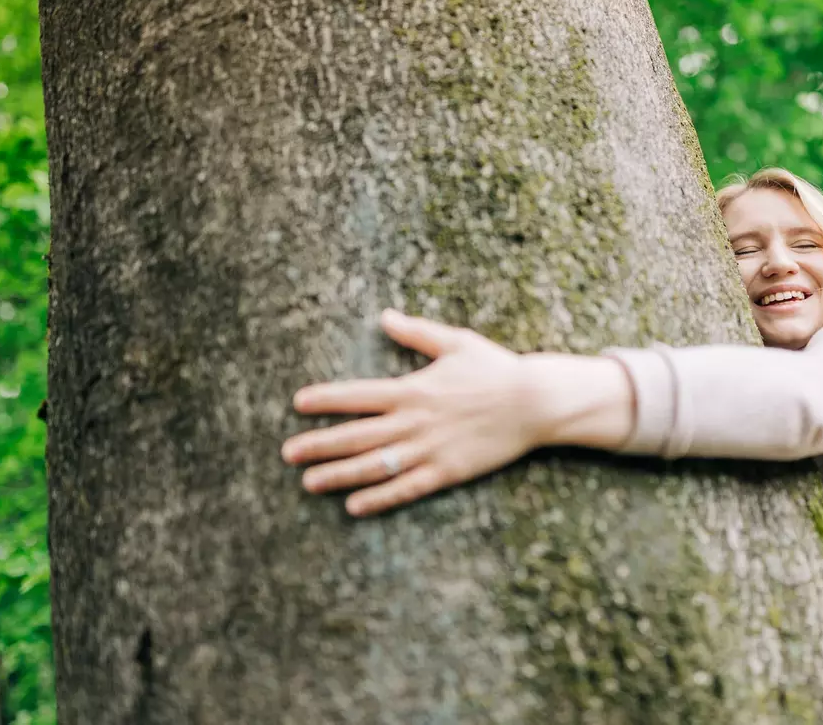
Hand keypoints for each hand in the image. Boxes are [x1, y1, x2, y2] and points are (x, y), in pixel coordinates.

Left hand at [283, 309, 543, 516]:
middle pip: (356, 435)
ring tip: (309, 482)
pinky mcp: (446, 471)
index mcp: (413, 388)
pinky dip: (379, 498)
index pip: (358, 395)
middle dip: (319, 444)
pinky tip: (355, 505)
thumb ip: (416, 332)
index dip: (326, 400)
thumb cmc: (495, 368)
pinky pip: (406, 487)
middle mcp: (415, 421)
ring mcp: (429, 449)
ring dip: (339, 474)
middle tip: (287, 453)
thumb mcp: (456, 342)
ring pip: (374, 465)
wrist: (534, 402)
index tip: (298, 404)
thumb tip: (385, 316)